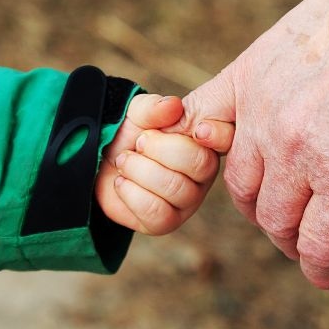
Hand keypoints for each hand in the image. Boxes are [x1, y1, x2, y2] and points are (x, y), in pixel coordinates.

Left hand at [95, 93, 233, 233]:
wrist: (100, 162)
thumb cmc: (128, 136)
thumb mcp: (137, 114)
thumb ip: (153, 107)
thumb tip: (173, 105)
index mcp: (205, 144)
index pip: (227, 140)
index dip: (218, 135)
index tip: (197, 129)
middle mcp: (203, 175)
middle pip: (200, 165)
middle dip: (160, 149)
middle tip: (139, 142)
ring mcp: (187, 202)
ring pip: (175, 188)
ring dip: (139, 170)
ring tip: (124, 161)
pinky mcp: (166, 222)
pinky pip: (157, 212)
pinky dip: (131, 193)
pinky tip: (122, 182)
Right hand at [171, 0, 328, 293]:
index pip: (318, 249)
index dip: (328, 275)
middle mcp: (295, 146)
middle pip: (275, 224)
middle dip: (298, 244)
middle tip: (320, 240)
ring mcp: (264, 109)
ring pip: (242, 187)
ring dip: (264, 207)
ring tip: (292, 201)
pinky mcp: (247, 75)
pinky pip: (206, 127)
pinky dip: (213, 151)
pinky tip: (233, 159)